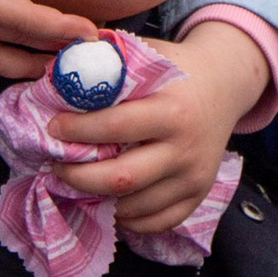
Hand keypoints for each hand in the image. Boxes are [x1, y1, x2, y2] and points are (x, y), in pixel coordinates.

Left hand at [40, 22, 264, 235]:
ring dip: (97, 200)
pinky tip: (108, 202)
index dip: (77, 131)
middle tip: (56, 165)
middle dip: (78, 176)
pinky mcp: (198, 195)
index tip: (52, 128)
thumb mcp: (147, 54)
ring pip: (134, 206)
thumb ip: (108, 63)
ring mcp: (194, 177)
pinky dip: (127, 219)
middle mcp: (185, 148)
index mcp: (172, 110)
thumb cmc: (175, 69)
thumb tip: (58, 74)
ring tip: (76, 183)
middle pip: (121, 178)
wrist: (225, 84)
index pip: (115, 127)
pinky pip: (157, 222)